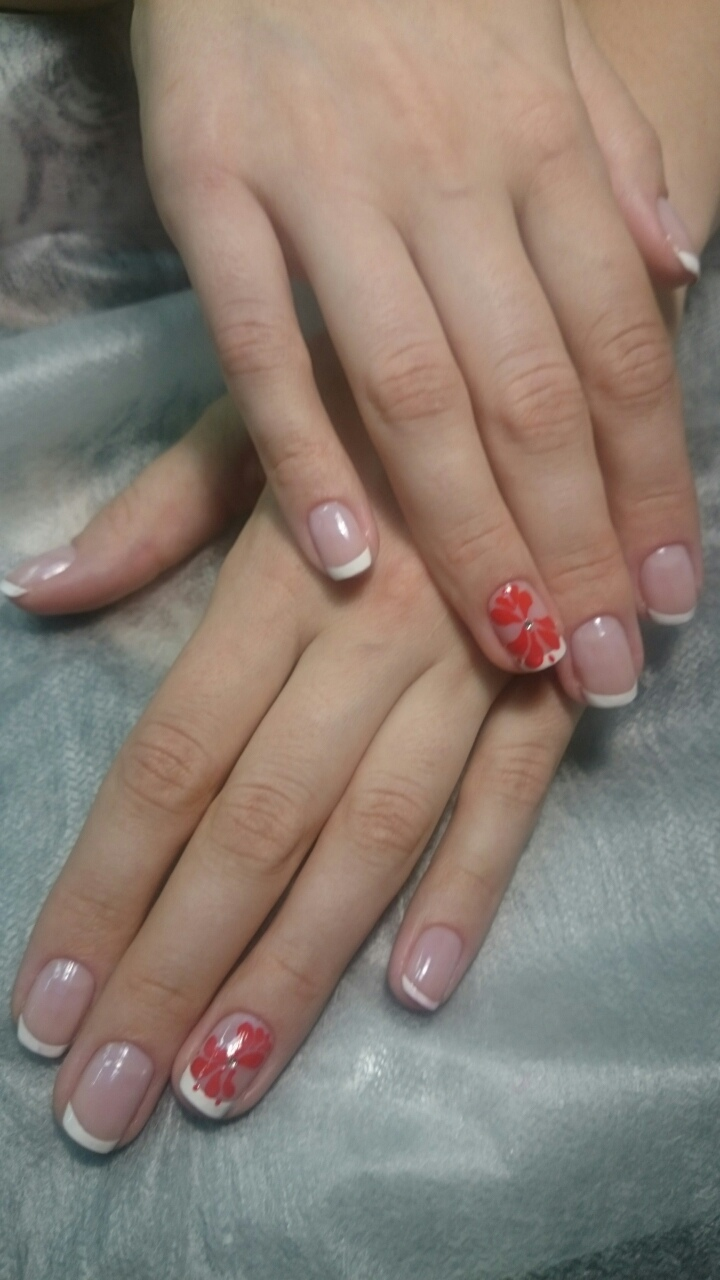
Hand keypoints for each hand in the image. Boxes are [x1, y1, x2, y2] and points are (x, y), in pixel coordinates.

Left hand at [11, 338, 579, 1150]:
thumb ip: (153, 515)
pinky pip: (514, 796)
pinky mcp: (555, 682)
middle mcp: (377, 630)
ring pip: (375, 835)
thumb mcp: (256, 418)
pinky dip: (469, 887)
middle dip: (174, 972)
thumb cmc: (378, 384)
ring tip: (221, 1080)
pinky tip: (413, 989)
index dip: (103, 886)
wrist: (540, 344)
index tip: (43, 1003)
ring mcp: (477, 662)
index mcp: (288, 569)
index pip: (174, 758)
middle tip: (104, 1106)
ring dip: (297, 967)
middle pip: (259, 825)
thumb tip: (37, 592)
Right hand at [122, 0, 701, 706]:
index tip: (668, 596)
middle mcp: (449, 171)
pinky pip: (263, 346)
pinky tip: (345, 562)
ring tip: (510, 649)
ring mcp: (326, 183)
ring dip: (466, 532)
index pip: (617, 349)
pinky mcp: (212, 190)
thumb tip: (680, 278)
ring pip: (413, 389)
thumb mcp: (549, 45)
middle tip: (602, 669)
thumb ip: (614, 164)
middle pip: (530, 394)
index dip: (651, 483)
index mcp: (543, 141)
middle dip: (576, 545)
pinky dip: (303, 457)